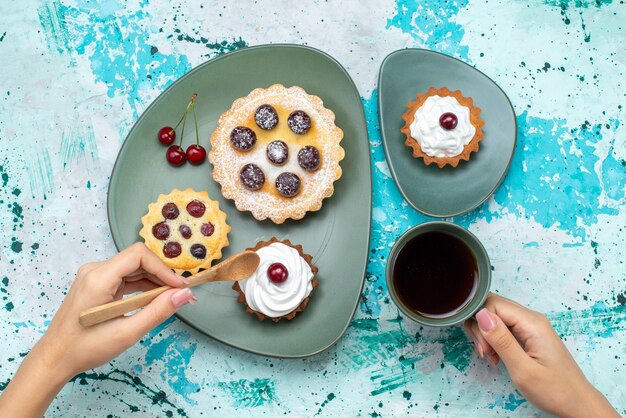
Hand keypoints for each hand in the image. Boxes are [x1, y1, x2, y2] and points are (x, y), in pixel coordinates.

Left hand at [0, 243, 196, 417]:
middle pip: (137, 260)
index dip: (163, 268)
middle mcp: (95, 270)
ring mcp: (94, 276)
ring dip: (153, 281)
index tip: (179, 286)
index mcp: (99, 278)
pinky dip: (142, 286)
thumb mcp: (127, 333)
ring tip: (170, 299)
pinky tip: (153, 300)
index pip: (138, 255)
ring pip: (133, 268)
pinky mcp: (96, 284)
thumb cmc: (85, 348)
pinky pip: (125, 277)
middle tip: (180, 294)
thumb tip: (185, 294)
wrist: (54, 359)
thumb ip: (158, 311)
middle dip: (161, 275)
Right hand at [465, 293, 618, 417]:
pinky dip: (494, 340)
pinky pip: (503, 327)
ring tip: (491, 357)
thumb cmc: (554, 390)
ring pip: (496, 317)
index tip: (484, 348)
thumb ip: (501, 340)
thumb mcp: (523, 369)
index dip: (480, 323)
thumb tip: (481, 314)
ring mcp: (531, 326)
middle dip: (481, 329)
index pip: (492, 303)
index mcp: (532, 322)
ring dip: (486, 336)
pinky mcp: (529, 334)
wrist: (578, 404)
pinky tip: (496, 356)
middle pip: (492, 307)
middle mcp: (531, 318)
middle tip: (485, 354)